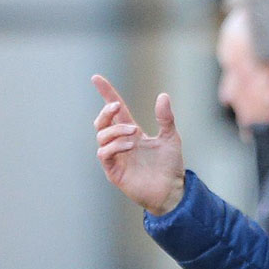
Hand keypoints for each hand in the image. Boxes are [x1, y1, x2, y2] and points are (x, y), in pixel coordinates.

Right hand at [92, 75, 184, 214]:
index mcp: (131, 132)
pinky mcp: (114, 171)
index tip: (96, 78)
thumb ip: (165, 118)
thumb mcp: (170, 137)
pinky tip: (129, 145)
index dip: (106, 93)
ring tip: (133, 132)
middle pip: (102, 121)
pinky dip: (114, 146)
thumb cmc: (170, 166)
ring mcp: (116, 157)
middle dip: (106, 111)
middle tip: (117, 106)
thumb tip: (163, 95)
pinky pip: (104, 154)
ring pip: (101, 136)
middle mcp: (121, 142)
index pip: (115, 110)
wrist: (172, 191)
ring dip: (114, 130)